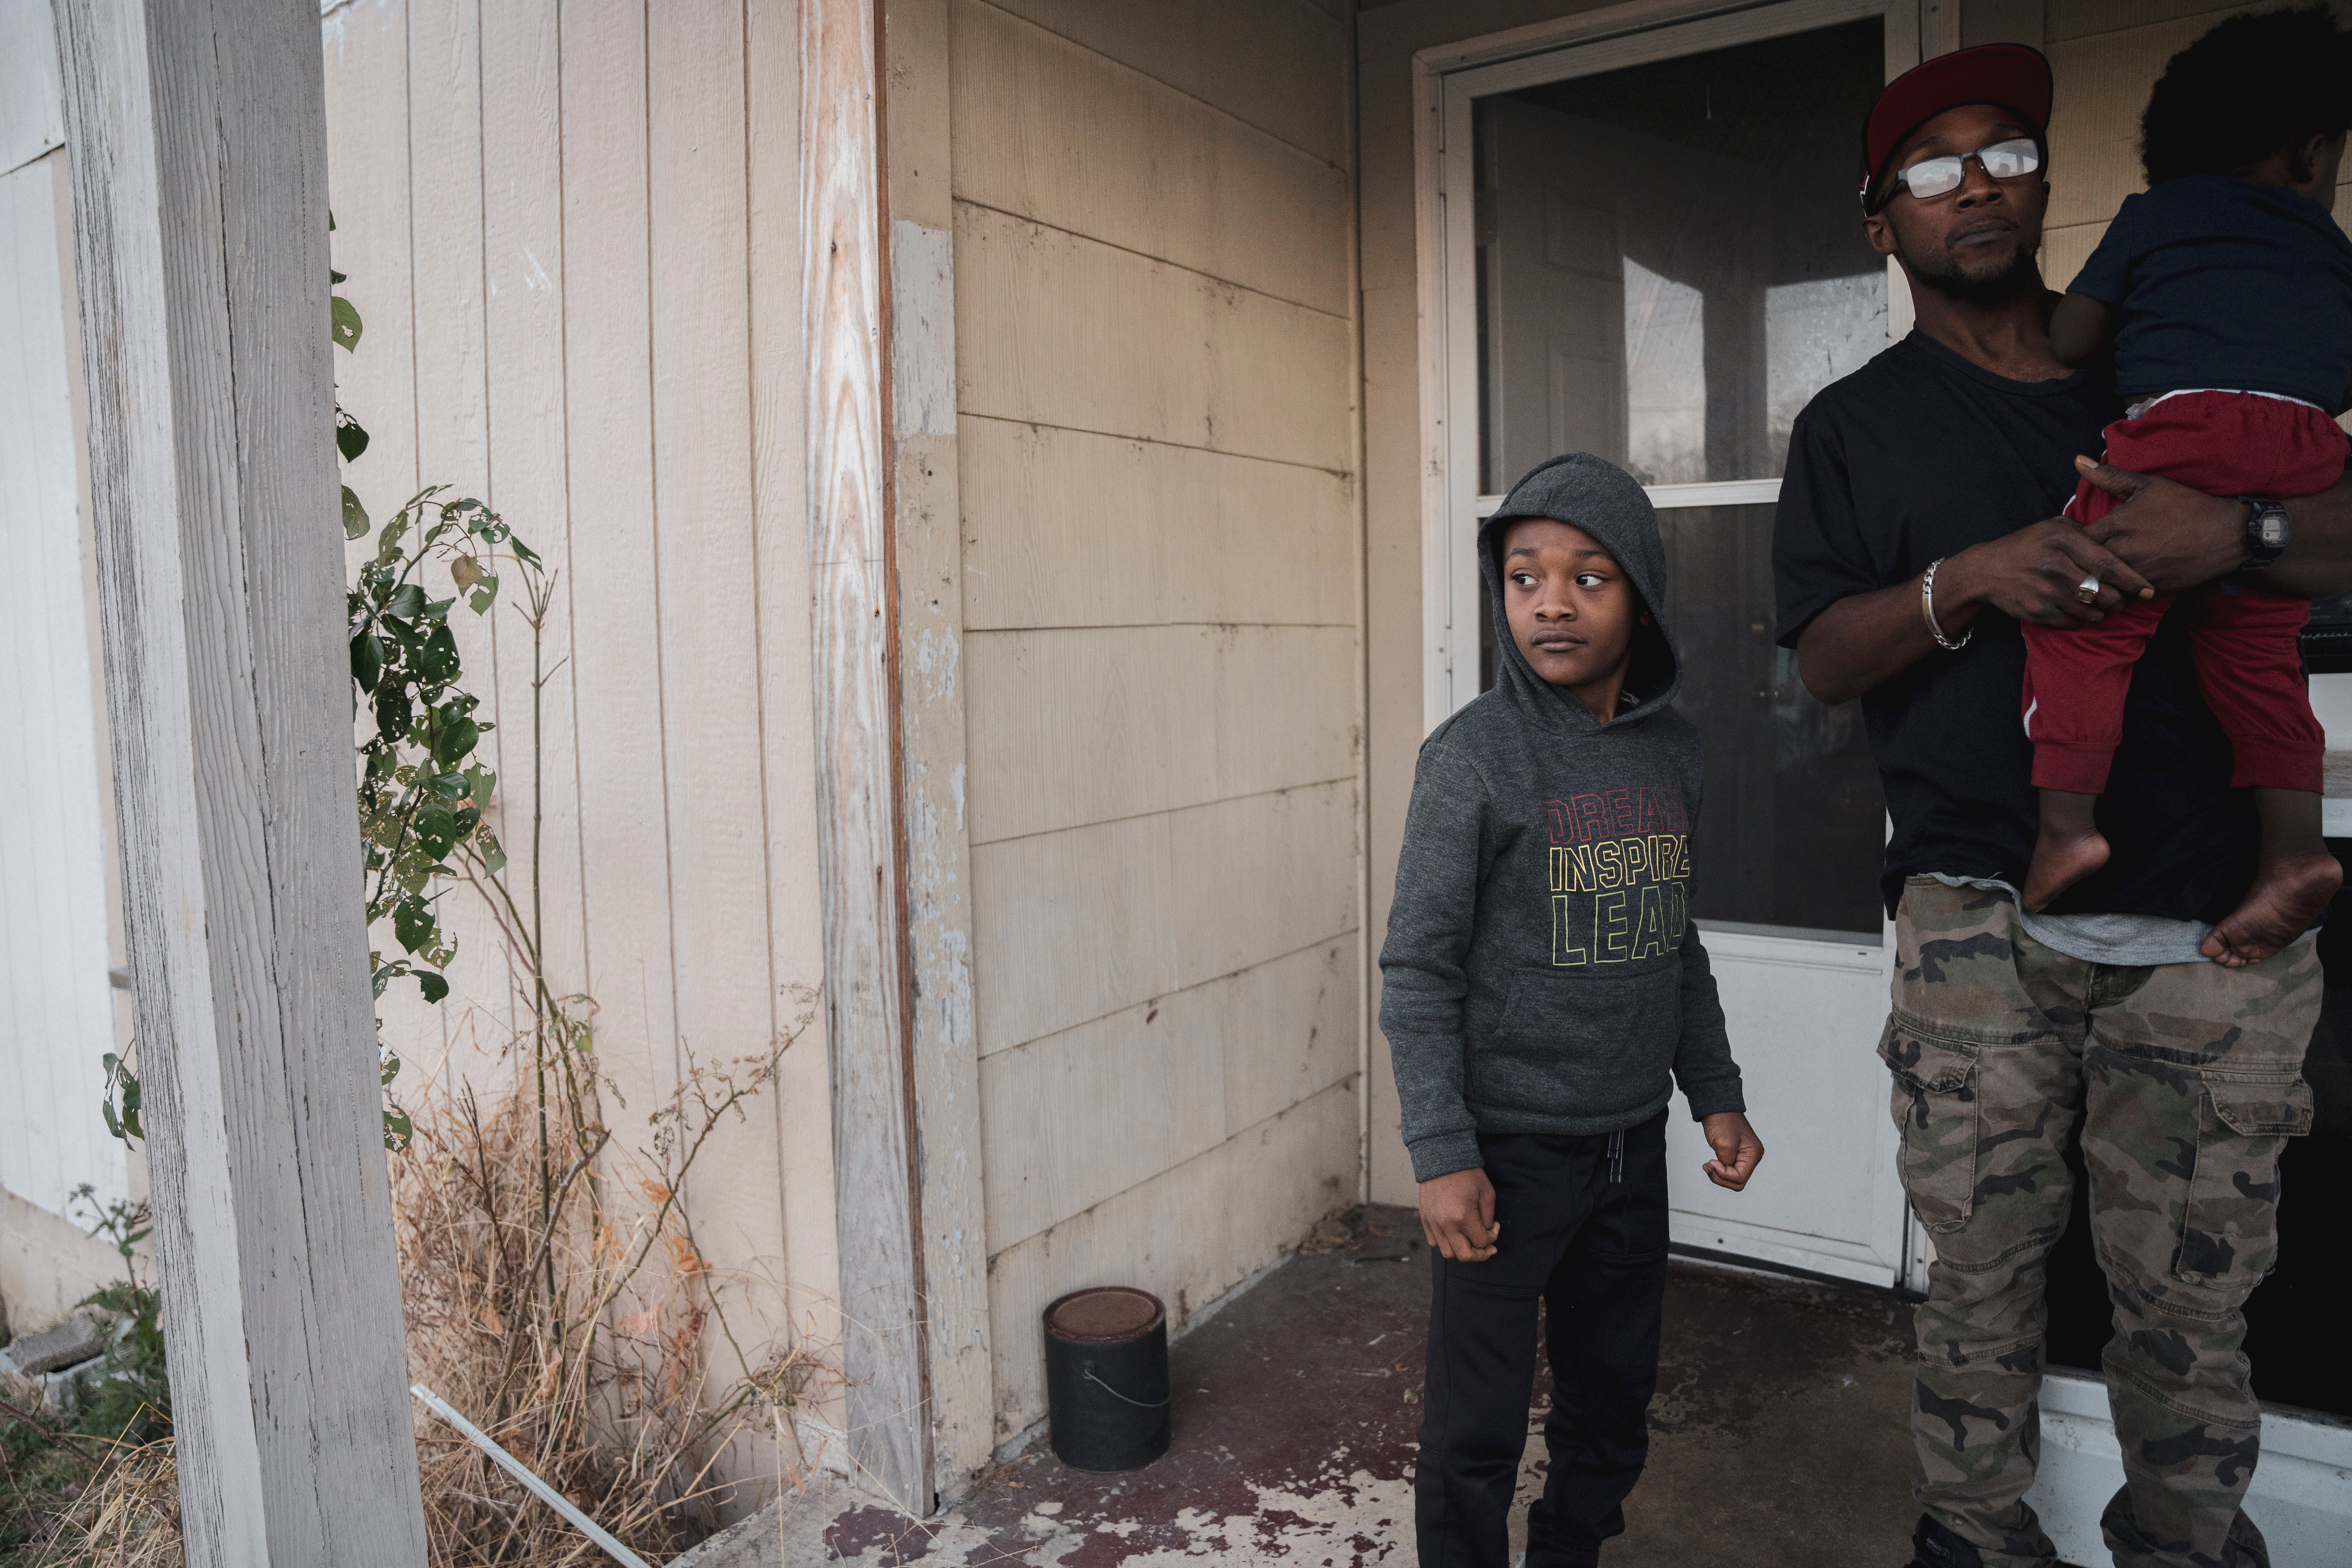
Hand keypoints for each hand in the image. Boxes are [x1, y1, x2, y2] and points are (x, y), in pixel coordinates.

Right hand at [1418, 1167, 1498, 1261]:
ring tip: (1469, 1242)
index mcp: (1463, 1217)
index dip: (1492, 1238)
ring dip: (1461, 1251)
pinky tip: (1454, 1235)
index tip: (1495, 1227)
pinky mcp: (1425, 1220)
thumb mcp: (1487, 1193)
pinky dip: (1446, 1243)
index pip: (1481, 1242)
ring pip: (1448, 1253)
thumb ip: (1489, 1218)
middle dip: (1479, 1255)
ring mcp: (1433, 1223)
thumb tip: (1487, 1232)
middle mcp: (1446, 1224)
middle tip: (1487, 1248)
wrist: (1442, 1159)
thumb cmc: (1467, 1174)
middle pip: (1464, 1255)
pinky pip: (1434, 1242)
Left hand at [1701, 1112, 1763, 1191]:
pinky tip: (1710, 1164)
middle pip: (1738, 1182)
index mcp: (1754, 1154)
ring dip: (1718, 1175)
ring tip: (1707, 1165)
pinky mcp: (1735, 1155)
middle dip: (1720, 1177)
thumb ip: (1727, 1163)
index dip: (1723, 1174)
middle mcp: (1752, 1157)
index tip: (1711, 1162)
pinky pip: (1729, 1172)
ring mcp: (1744, 1157)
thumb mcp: (1724, 1145)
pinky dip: (1718, 1171)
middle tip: (1708, 1166)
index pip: (1740, 1178)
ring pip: (1733, 1179)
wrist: (1716, 1106)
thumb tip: (1725, 1172)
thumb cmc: (1722, 1120)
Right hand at [1938, 518, 2154, 628]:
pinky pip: (2074, 623)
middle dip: (2119, 601)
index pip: (2109, 564)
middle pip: (2105, 593)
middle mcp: (2056, 566)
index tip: (2148, 590)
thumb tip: (2124, 545)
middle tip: (2122, 600)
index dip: (2133, 580)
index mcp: (2064, 540)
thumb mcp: (2055, 528)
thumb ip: (2087, 534)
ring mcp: (2046, 591)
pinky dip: (2081, 620)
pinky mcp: (2038, 611)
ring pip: (2092, 612)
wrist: (1986, 570)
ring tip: (2101, 606)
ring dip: (2101, 612)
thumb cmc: (2028, 545)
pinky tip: (2077, 610)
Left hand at [2076, 456, 2248, 593]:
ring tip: (2094, 576)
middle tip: (2079, 561)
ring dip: (2095, 582)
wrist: (2226, 535)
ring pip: (2101, 585)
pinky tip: (2116, 586)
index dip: (2072, 541)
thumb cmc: (2186, 506)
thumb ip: (2109, 477)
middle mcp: (2122, 552)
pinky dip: (2116, 593)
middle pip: (2084, 565)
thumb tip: (2077, 461)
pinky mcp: (2149, 590)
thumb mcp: (2148, 485)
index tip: (2074, 540)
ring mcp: (2136, 574)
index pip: (2076, 540)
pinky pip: (2122, 597)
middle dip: (2079, 564)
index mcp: (2116, 526)